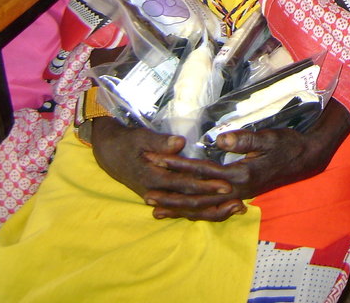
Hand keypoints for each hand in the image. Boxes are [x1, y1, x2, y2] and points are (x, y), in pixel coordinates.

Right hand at [91, 118, 239, 220]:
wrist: (111, 155)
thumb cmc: (129, 143)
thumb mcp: (141, 137)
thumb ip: (160, 142)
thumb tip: (178, 144)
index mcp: (153, 177)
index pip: (184, 184)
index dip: (206, 185)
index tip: (226, 184)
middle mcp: (157, 193)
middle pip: (189, 203)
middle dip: (215, 203)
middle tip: (239, 201)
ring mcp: (160, 198)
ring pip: (188, 211)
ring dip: (213, 211)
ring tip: (237, 209)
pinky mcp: (163, 199)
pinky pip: (185, 210)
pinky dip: (203, 211)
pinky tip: (222, 210)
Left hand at [141, 99, 349, 220]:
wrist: (305, 159)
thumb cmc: (287, 144)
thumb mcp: (269, 137)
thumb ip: (246, 140)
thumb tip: (222, 139)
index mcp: (240, 175)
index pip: (200, 171)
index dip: (176, 164)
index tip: (155, 159)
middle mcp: (235, 191)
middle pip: (195, 193)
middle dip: (168, 187)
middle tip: (144, 182)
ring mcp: (237, 197)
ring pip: (200, 206)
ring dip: (176, 205)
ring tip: (151, 205)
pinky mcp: (238, 197)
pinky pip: (211, 209)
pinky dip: (192, 211)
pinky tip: (179, 211)